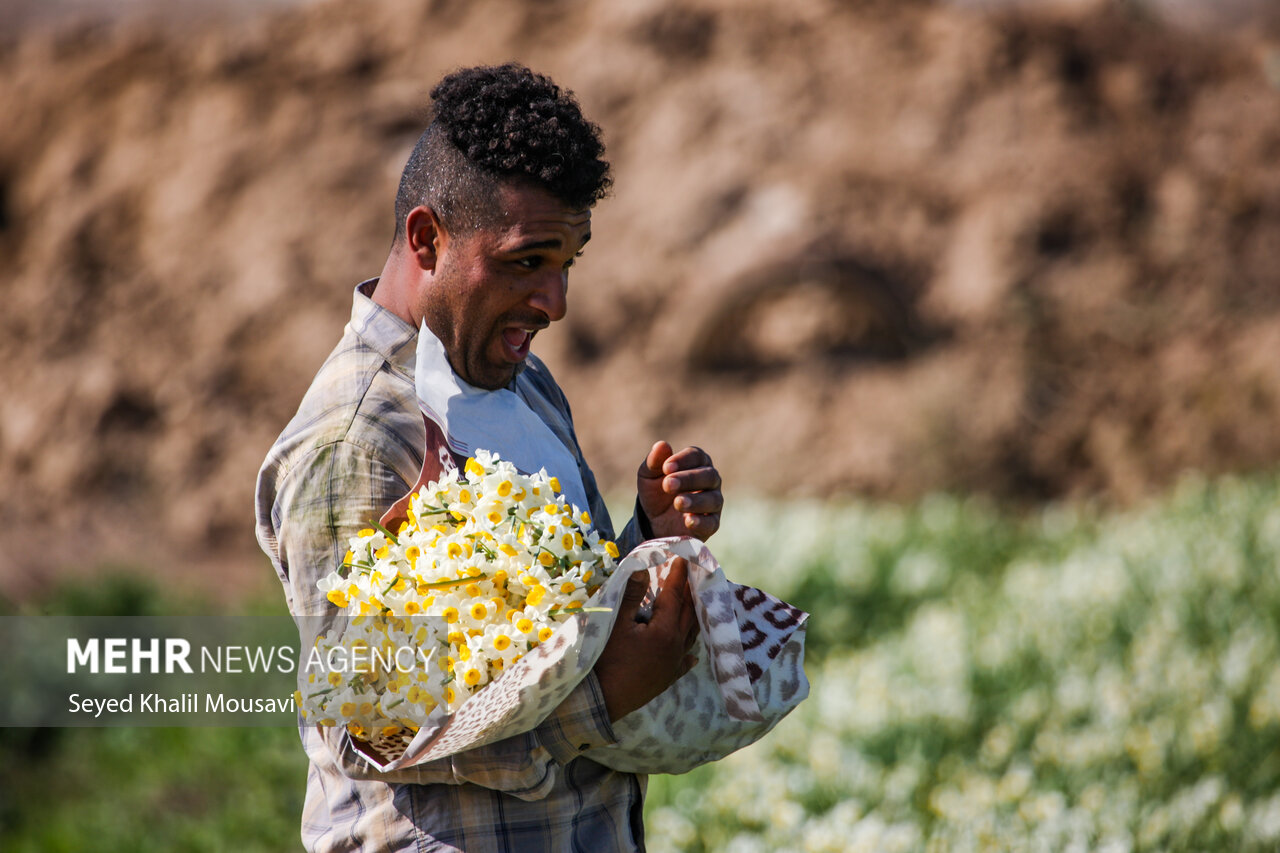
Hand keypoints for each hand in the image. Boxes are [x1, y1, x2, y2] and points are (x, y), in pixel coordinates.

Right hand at [593, 557, 699, 721]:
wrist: (599, 702)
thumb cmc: (604, 660)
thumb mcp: (613, 623)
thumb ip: (629, 595)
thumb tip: (642, 568)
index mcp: (665, 632)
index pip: (675, 597)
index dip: (678, 576)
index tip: (684, 557)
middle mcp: (675, 648)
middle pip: (688, 615)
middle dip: (691, 592)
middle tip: (694, 574)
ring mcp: (672, 666)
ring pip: (690, 637)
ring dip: (693, 617)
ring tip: (695, 603)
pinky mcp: (665, 681)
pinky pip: (683, 663)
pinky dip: (688, 653)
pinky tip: (693, 655)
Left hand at [636, 441, 722, 540]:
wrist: (653, 521)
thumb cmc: (656, 491)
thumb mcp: (648, 476)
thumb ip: (654, 461)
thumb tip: (661, 445)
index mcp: (697, 463)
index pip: (696, 455)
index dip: (683, 460)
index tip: (666, 467)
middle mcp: (710, 480)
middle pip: (708, 475)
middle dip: (688, 479)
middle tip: (668, 485)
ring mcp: (713, 502)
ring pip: (713, 499)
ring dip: (695, 500)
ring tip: (677, 503)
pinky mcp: (711, 524)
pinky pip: (712, 523)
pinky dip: (702, 522)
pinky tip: (688, 521)